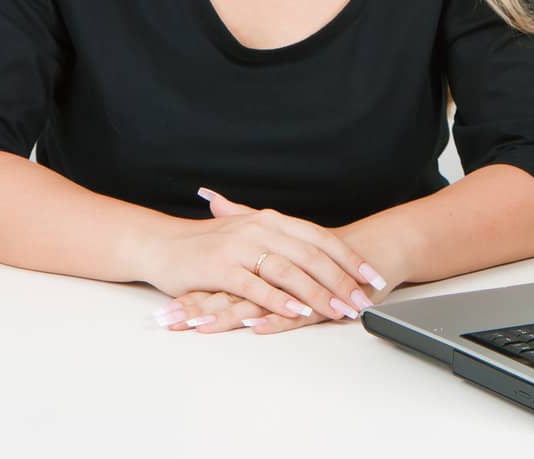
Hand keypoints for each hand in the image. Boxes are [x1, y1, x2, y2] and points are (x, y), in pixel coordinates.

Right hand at [139, 186, 384, 325]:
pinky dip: (279, 300)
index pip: (320, 238)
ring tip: (339, 310)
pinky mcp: (221, 268)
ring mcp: (241, 247)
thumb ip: (283, 242)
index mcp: (272, 220)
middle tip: (363, 300)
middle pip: (311, 255)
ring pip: (289, 270)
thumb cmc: (209, 244)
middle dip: (341, 280)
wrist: (161, 244)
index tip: (371, 276)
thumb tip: (323, 255)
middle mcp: (260, 229)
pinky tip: (298, 312)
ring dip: (318, 293)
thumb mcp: (250, 234)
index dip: (348, 258)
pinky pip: (256, 286)